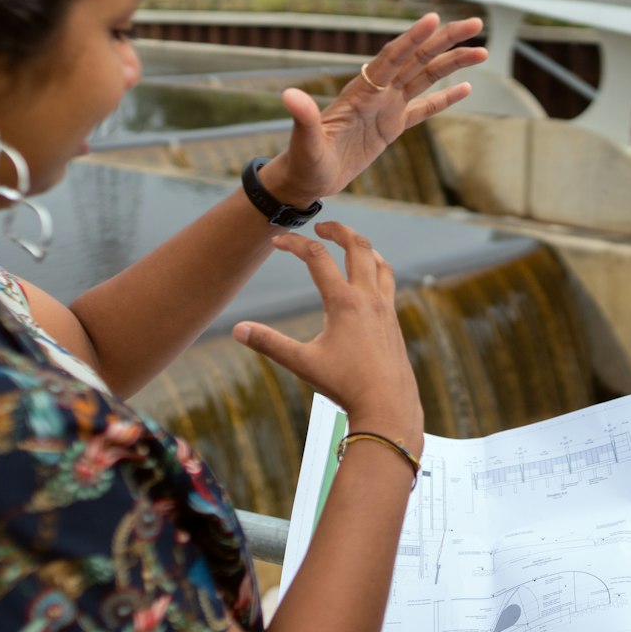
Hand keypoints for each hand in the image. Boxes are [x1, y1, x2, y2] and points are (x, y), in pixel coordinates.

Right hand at [231, 221, 422, 445]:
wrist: (388, 404)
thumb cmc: (345, 385)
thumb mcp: (302, 363)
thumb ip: (269, 343)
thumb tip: (237, 329)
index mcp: (344, 302)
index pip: (316, 258)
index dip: (293, 244)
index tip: (276, 241)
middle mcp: (368, 298)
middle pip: (357, 246)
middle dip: (337, 230)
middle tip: (320, 227)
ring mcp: (384, 307)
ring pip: (378, 261)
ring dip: (362, 246)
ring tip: (348, 244)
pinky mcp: (393, 320)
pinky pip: (388, 282)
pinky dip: (377, 268)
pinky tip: (367, 279)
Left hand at [261, 13, 485, 205]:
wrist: (306, 179)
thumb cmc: (303, 161)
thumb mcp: (304, 141)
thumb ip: (302, 117)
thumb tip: (289, 96)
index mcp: (361, 92)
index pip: (392, 58)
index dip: (413, 38)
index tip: (433, 18)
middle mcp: (377, 92)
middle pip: (417, 58)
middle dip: (445, 40)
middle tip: (475, 23)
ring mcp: (386, 108)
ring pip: (426, 78)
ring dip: (452, 63)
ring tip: (483, 50)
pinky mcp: (391, 127)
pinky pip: (423, 108)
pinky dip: (445, 98)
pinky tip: (466, 87)